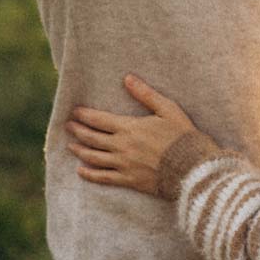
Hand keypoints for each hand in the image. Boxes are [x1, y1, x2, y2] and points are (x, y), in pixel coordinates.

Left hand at [67, 75, 196, 194]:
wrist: (192, 168)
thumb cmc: (182, 136)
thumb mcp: (167, 109)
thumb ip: (145, 94)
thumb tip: (128, 78)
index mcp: (130, 127)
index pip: (99, 120)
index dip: (84, 115)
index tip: (74, 111)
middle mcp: (122, 146)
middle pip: (92, 138)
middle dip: (77, 130)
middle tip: (68, 125)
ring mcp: (123, 165)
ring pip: (94, 157)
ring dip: (80, 150)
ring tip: (70, 145)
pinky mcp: (128, 180)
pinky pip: (103, 178)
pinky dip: (89, 174)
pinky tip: (81, 171)